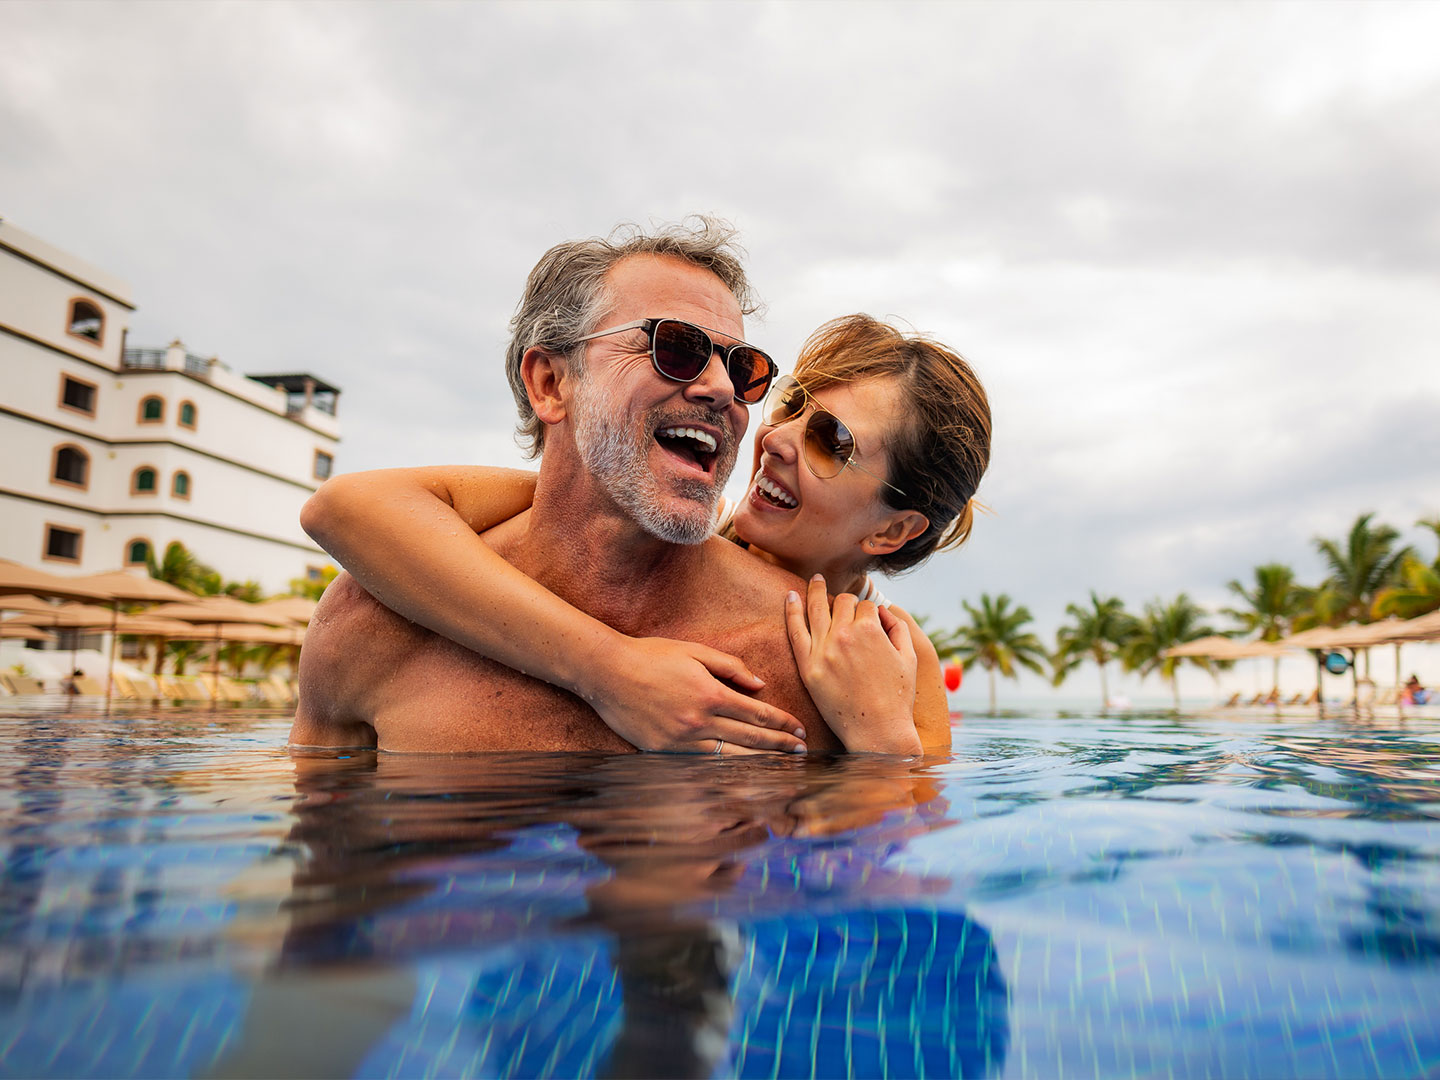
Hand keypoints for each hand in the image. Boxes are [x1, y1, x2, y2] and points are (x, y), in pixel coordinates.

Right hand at [584, 637, 806, 753]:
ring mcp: (680, 741)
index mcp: (710, 693)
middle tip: (801, 753)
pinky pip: (700, 765)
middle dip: (779, 747)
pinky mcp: (662, 752)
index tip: (800, 730)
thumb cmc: (651, 655)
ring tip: (780, 769)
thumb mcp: (694, 651)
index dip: (783, 724)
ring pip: (729, 758)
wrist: (607, 672)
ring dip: (759, 764)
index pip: (758, 714)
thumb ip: (730, 667)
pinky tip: (740, 774)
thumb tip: (760, 685)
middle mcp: (698, 721)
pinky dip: (724, 770)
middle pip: (750, 739)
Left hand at [785, 576, 922, 754]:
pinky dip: (792, 610)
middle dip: (845, 601)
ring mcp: (823, 651)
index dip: (868, 610)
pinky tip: (791, 596)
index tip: (868, 617)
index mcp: (870, 629)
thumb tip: (882, 610)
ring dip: (815, 590)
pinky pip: (795, 631)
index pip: (864, 605)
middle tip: (844, 603)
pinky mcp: (808, 667)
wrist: (877, 731)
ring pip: (816, 609)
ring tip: (814, 580)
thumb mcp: (909, 657)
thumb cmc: (897, 696)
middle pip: (841, 602)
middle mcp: (844, 635)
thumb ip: (898, 627)